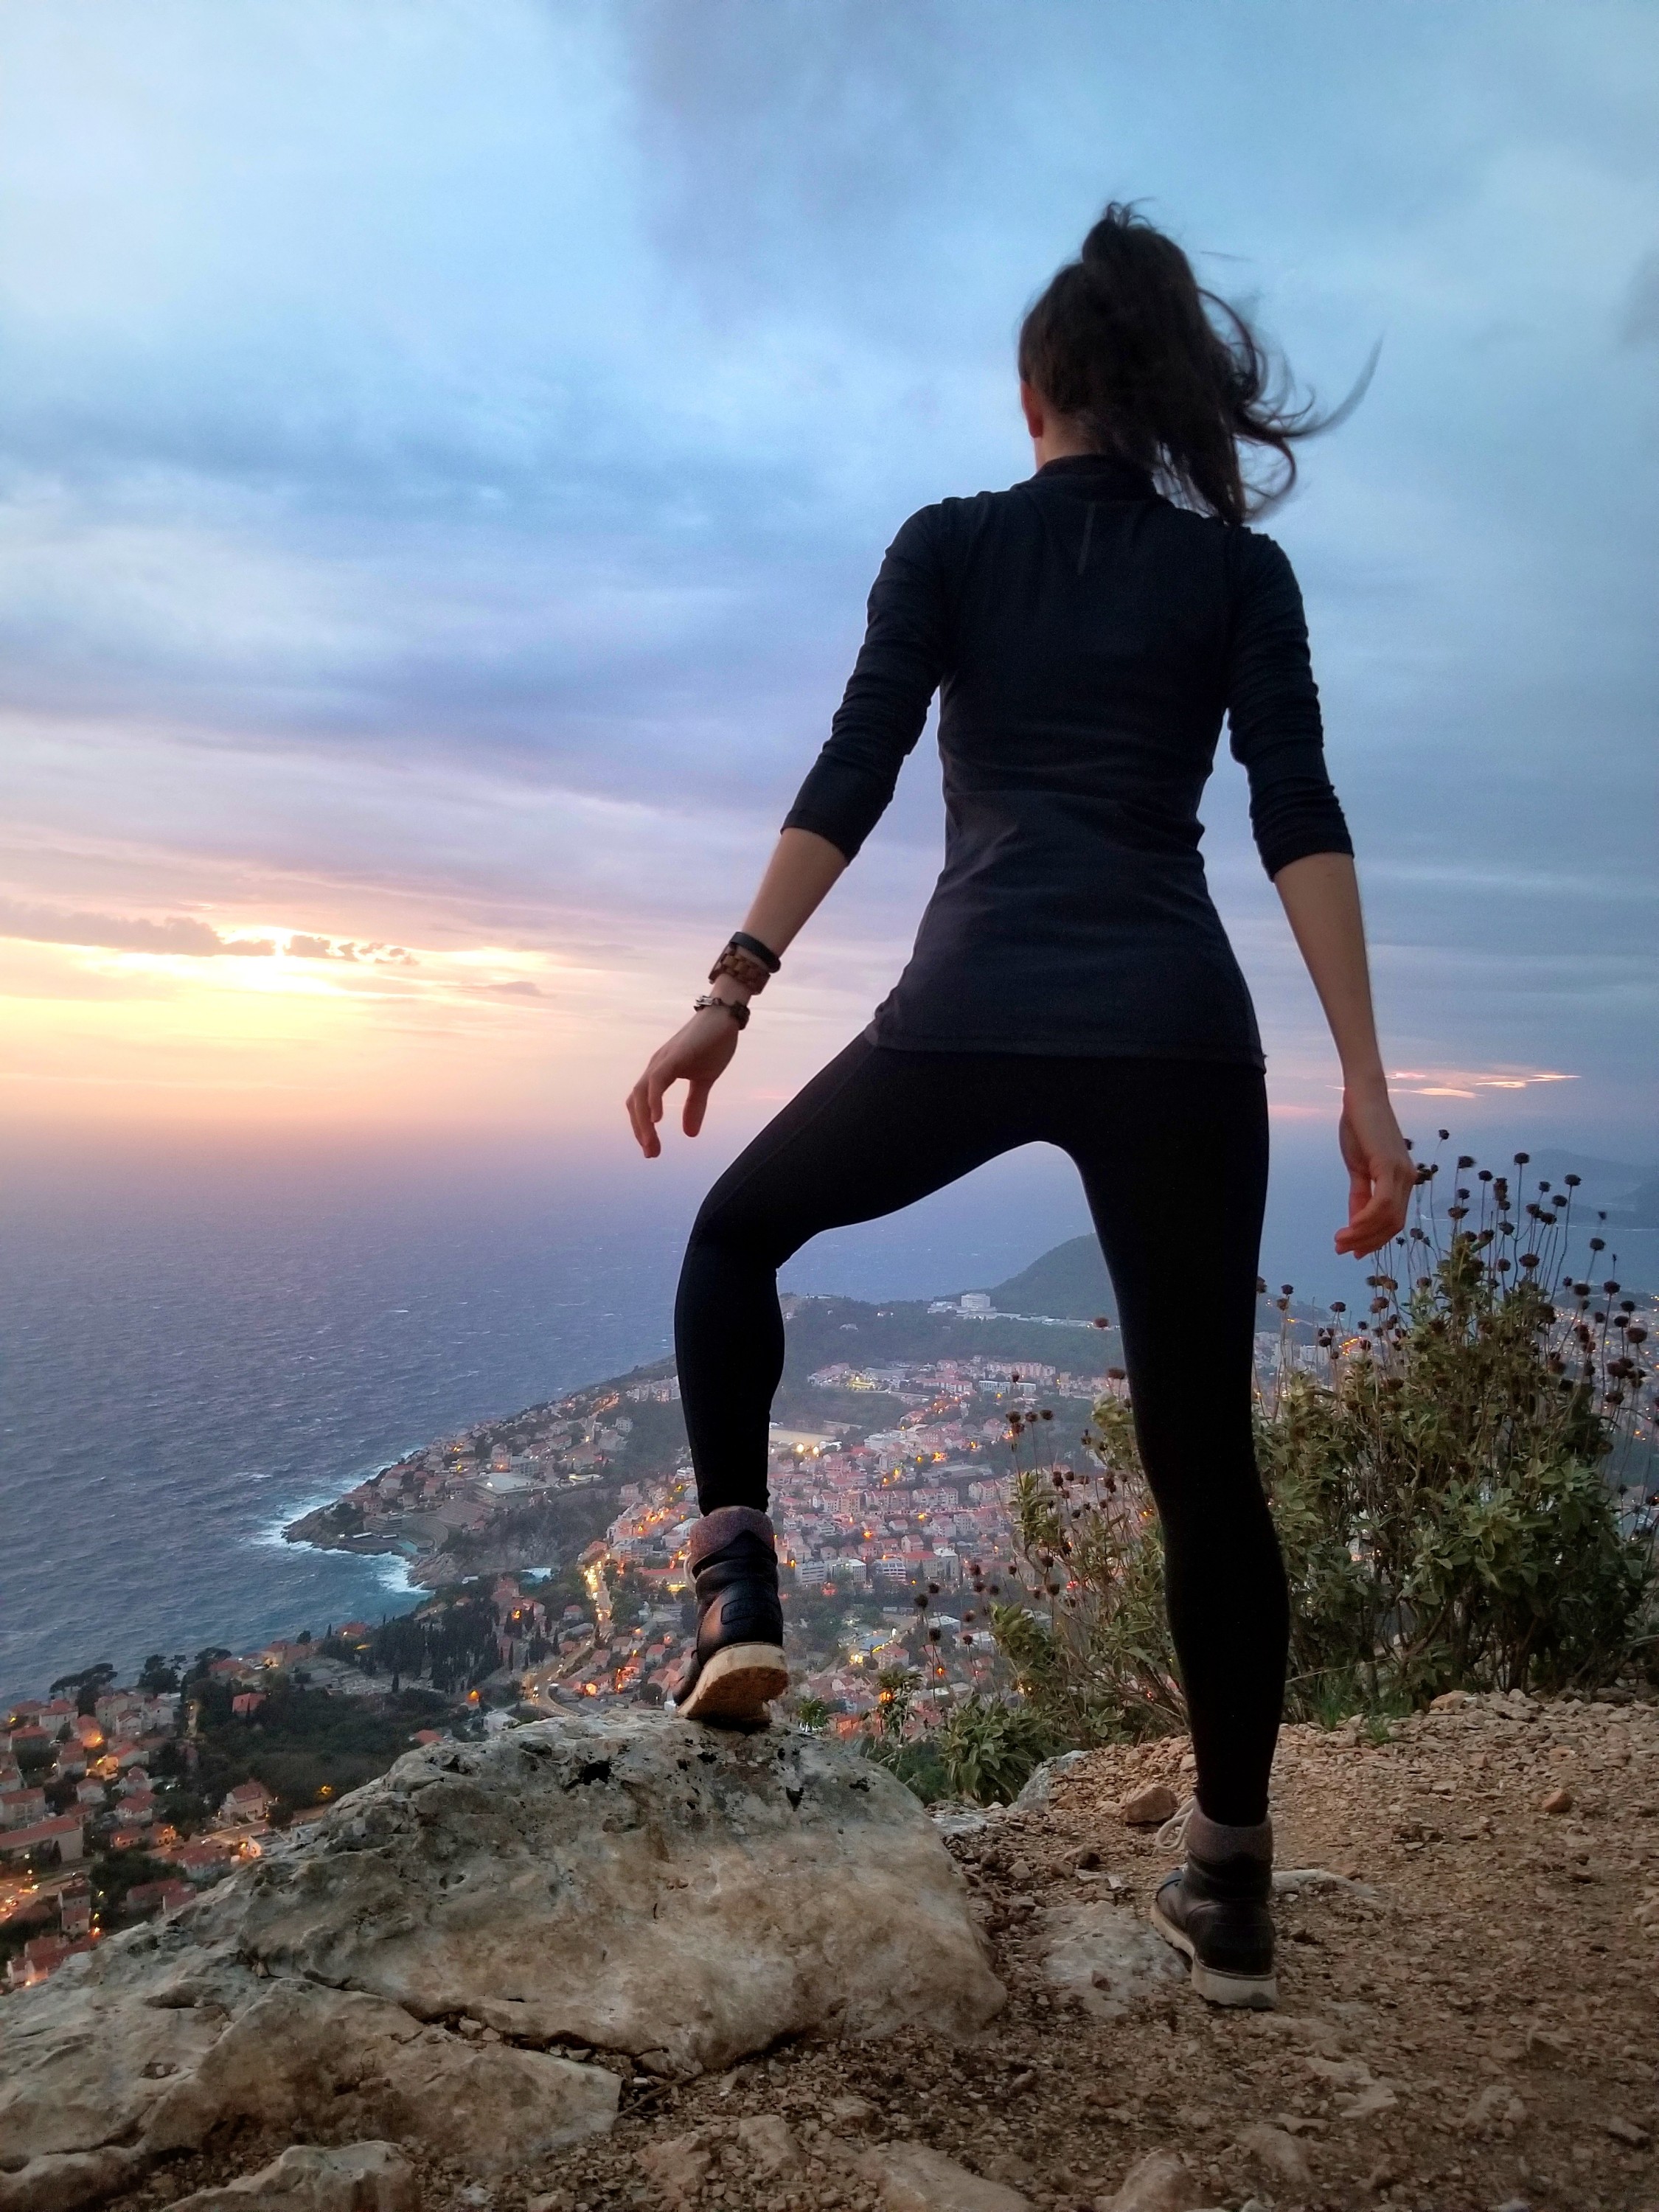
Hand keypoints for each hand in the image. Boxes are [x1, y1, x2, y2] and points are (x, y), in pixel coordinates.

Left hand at [626, 1005, 741, 1158]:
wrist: (724, 1016)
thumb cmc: (713, 1044)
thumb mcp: (704, 1081)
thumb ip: (695, 1106)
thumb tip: (689, 1134)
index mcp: (660, 1073)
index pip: (641, 1103)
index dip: (642, 1127)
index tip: (651, 1150)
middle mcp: (655, 1067)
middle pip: (636, 1102)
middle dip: (640, 1130)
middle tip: (651, 1154)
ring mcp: (663, 1060)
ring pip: (642, 1093)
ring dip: (643, 1121)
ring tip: (651, 1144)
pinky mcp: (674, 1056)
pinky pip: (657, 1080)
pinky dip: (654, 1100)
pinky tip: (657, 1119)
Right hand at [1335, 1081, 1414, 1257]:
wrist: (1361, 1099)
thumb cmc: (1360, 1128)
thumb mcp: (1358, 1167)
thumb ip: (1360, 1194)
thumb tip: (1356, 1221)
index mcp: (1402, 1180)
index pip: (1393, 1220)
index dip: (1374, 1239)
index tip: (1353, 1250)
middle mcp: (1408, 1179)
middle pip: (1393, 1224)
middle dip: (1367, 1242)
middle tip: (1342, 1249)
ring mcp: (1401, 1173)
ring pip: (1388, 1218)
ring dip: (1363, 1234)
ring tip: (1340, 1241)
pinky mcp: (1389, 1166)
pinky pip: (1381, 1204)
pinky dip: (1365, 1219)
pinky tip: (1350, 1226)